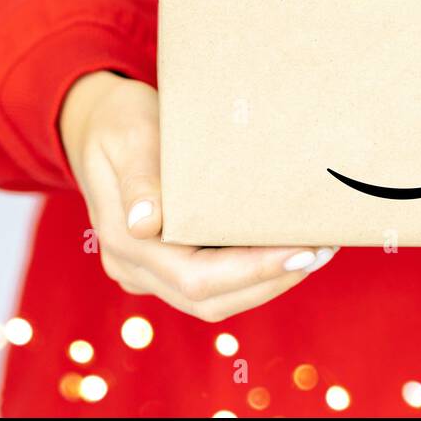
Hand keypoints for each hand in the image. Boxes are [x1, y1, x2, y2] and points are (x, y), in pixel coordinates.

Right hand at [59, 71, 335, 321]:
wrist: (97, 121)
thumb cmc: (118, 123)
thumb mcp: (129, 136)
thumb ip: (140, 179)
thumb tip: (146, 225)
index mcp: (124, 241)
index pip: (196, 277)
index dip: (252, 272)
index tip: (301, 251)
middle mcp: (135, 267)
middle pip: (211, 299)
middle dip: (272, 280)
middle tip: (323, 249)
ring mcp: (150, 270)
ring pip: (217, 298)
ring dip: (270, 281)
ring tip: (317, 249)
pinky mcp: (168, 261)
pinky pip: (216, 281)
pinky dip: (255, 271)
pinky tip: (290, 245)